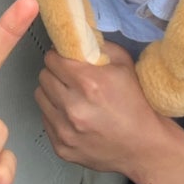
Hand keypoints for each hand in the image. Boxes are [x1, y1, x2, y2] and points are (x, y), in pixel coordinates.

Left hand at [37, 43, 153, 174]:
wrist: (144, 147)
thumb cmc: (136, 104)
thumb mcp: (124, 64)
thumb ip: (98, 45)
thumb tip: (76, 36)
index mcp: (88, 83)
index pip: (52, 58)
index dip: (58, 55)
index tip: (64, 58)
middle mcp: (73, 107)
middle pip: (44, 76)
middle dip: (54, 72)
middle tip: (67, 76)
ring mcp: (65, 130)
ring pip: (40, 96)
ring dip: (51, 92)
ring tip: (68, 95)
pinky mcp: (61, 147)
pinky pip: (45, 119)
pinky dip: (55, 114)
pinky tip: (72, 115)